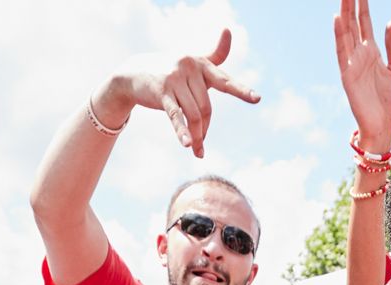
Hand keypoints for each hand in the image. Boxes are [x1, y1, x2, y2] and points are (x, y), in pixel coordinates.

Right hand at [117, 30, 260, 157]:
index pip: (224, 81)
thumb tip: (228, 30)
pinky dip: (182, 132)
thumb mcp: (192, 62)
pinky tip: (188, 146)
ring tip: (196, 149)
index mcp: (201, 64)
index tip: (257, 99)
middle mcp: (190, 67)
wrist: (134, 72)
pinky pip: (176, 115)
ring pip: (194, 114)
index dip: (241, 91)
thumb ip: (214, 55)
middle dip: (205, 128)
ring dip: (196, 135)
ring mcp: (175, 78)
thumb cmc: (169, 69)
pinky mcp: (162, 92)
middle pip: (206, 107)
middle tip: (202, 143)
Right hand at [334, 0, 390, 150]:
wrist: (382, 125)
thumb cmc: (388, 100)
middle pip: (352, 24)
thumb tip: (390, 22)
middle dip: (350, 5)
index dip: (362, 6)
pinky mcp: (347, 75)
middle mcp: (359, 54)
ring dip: (343, 14)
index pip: (364, 23)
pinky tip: (337, 20)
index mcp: (371, 52)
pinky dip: (339, 36)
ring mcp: (351, 63)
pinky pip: (341, 52)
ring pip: (345, 33)